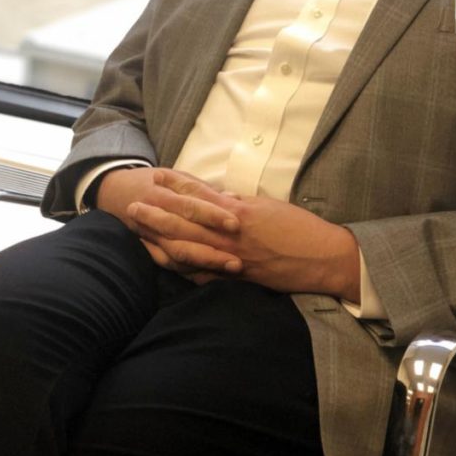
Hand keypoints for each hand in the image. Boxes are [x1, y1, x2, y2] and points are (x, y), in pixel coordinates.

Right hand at [96, 167, 242, 274]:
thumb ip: (201, 188)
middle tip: (238, 257)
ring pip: (177, 254)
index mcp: (160, 195)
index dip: (212, 215)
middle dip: (212, 246)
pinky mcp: (149, 251)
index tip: (235, 224)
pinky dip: (191, 272)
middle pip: (184, 235)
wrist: (113, 192)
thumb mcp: (173, 175)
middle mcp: (153, 218)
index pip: (189, 205)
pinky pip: (170, 265)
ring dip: (205, 263)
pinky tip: (212, 276)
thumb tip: (234, 199)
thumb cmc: (152, 181)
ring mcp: (149, 238)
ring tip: (231, 268)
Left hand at [128, 193, 360, 300]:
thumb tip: (220, 198)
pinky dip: (182, 268)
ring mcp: (232, 258)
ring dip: (161, 240)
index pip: (200, 197)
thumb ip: (241, 204)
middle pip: (186, 223)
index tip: (157, 178)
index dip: (176, 187)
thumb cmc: (300, 229)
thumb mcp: (269, 207)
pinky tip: (165, 263)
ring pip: (189, 248)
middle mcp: (231, 234)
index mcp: (239, 211)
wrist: (323, 257)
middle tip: (132, 207)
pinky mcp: (237, 277)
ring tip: (140, 233)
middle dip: (157, 214)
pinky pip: (203, 273)